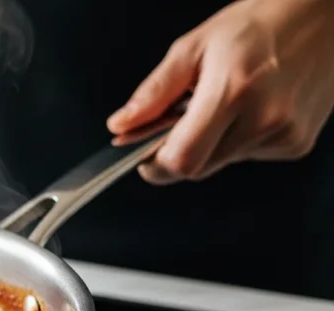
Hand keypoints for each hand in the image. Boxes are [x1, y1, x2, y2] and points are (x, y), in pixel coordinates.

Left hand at [107, 0, 333, 184]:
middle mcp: (264, 119)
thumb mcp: (193, 47)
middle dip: (180, 151)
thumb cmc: (260, 24)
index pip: (182, 160)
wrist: (324, 18)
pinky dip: (238, 140)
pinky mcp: (297, 145)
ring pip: (221, 164)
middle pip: (199, 168)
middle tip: (183, 118)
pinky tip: (249, 109)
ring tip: (225, 103)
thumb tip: (121, 126)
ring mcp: (285, 135)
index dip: (156, 165)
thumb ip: (154, 93)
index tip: (145, 155)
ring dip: (211, 144)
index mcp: (233, 91)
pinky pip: (247, 157)